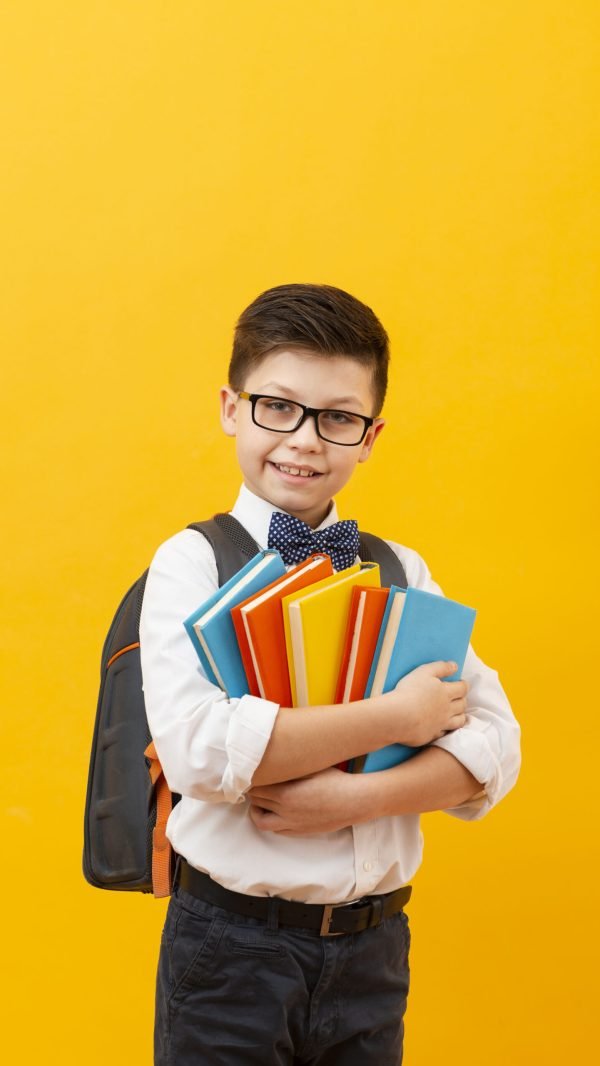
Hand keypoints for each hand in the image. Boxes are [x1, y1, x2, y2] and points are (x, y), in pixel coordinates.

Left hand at [248, 767, 363, 835]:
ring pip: (262, 821)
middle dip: (253, 792)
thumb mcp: (311, 767)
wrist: (354, 802)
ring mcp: (292, 824)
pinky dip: (271, 821)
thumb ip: (289, 766)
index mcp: (285, 794)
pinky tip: (275, 812)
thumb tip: (272, 761)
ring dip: (257, 810)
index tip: (252, 773)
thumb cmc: (335, 780)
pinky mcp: (301, 832)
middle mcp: (285, 812)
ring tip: (260, 801)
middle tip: (254, 782)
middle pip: (256, 802)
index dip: (251, 780)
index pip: (255, 788)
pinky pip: (277, 830)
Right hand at [390, 661, 468, 746]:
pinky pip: (444, 733)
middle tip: (459, 697)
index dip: (464, 685)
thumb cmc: (409, 691)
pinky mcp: (432, 735)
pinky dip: (445, 729)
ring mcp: (441, 724)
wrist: (399, 717)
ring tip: (457, 713)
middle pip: (462, 705)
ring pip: (459, 721)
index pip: (463, 688)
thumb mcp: (424, 672)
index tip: (462, 683)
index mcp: (446, 692)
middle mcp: (447, 709)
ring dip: (460, 716)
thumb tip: (455, 666)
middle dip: (463, 699)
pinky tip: (442, 727)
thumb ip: (441, 667)